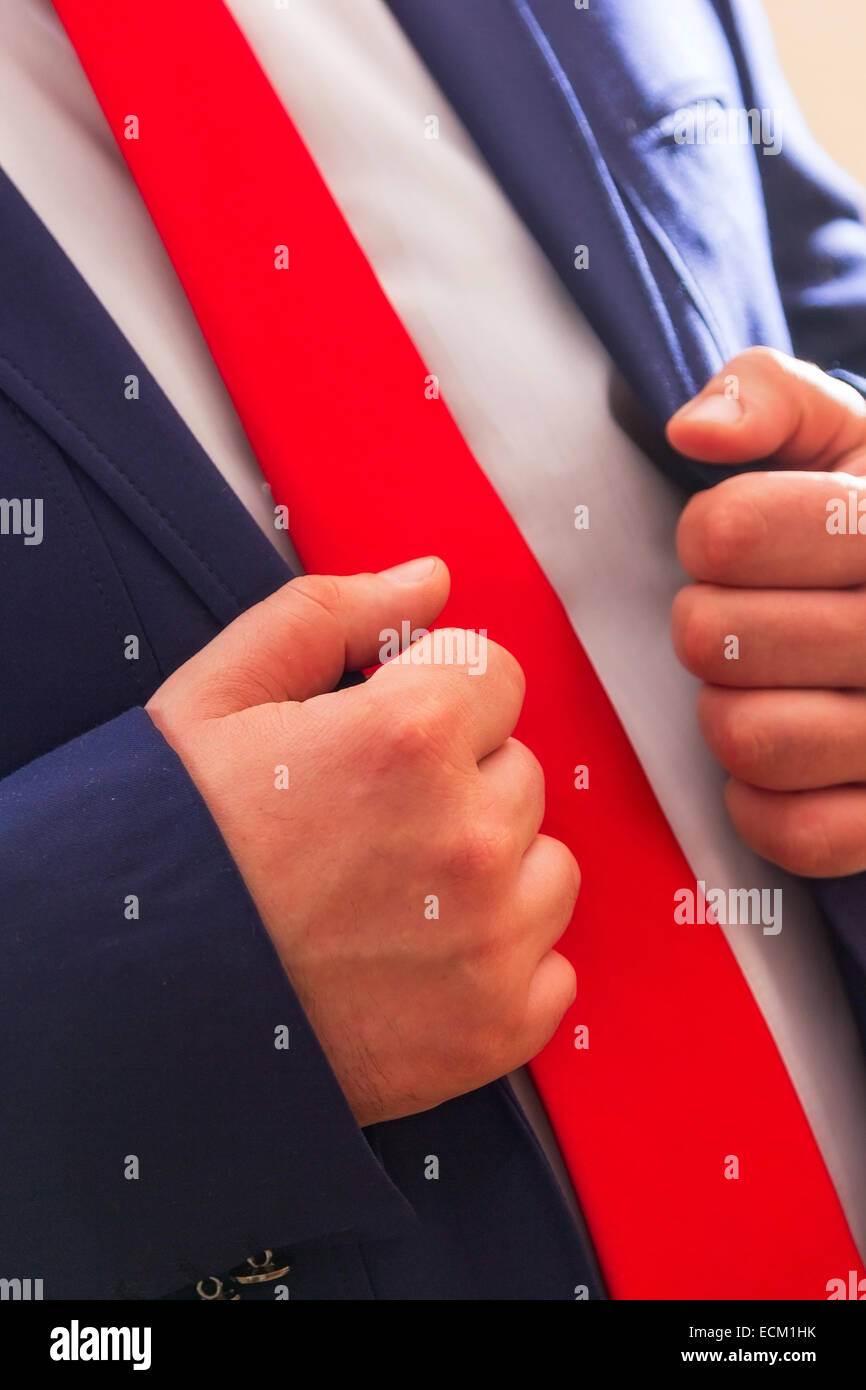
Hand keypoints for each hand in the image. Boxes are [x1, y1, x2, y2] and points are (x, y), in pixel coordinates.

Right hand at [146, 558, 576, 1125]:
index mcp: (410, 736)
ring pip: (546, 867)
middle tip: (367, 826)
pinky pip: (550, 972)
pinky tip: (418, 967)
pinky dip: (500, 968)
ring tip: (393, 899)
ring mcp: (489, 943)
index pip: (495, 672)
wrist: (125, 1007)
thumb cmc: (168, 846)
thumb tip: (430, 579)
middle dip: (458, 783)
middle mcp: (468, 837)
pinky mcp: (494, 1034)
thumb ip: (331, 615)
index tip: (385, 735)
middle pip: (519, 771)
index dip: (435, 695)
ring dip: (490, 873)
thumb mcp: (215, 698)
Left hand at [668, 346, 865, 876]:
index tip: (740, 540)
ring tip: (767, 685)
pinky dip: (762, 804)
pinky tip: (783, 759)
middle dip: (708, 623)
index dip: (706, 535)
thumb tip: (692, 432)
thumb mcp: (843, 433)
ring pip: (744, 736)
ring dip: (726, 711)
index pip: (727, 531)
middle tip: (749, 618)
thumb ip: (768, 396)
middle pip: (714, 637)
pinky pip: (793, 834)